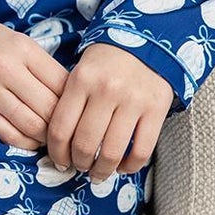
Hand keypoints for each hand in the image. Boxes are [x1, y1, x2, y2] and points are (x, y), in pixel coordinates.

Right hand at [0, 20, 68, 148]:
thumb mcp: (18, 42)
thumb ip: (42, 66)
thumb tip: (70, 96)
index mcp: (23, 50)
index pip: (62, 83)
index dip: (74, 101)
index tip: (78, 109)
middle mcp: (6, 70)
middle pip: (49, 107)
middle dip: (64, 123)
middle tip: (69, 129)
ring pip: (31, 125)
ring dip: (46, 136)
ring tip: (53, 137)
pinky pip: (8, 134)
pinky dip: (26, 142)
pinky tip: (32, 141)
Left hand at [46, 41, 172, 179]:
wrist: (147, 41)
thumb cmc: (107, 63)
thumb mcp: (80, 73)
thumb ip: (70, 104)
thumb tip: (60, 147)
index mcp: (82, 80)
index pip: (60, 129)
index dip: (57, 154)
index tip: (60, 161)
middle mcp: (107, 90)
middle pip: (85, 145)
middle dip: (79, 164)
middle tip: (80, 167)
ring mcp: (134, 100)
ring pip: (112, 152)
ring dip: (102, 170)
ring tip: (98, 173)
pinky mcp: (157, 108)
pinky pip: (141, 150)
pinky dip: (129, 166)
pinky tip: (122, 166)